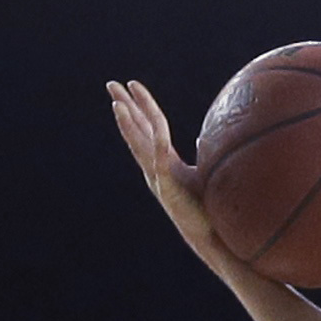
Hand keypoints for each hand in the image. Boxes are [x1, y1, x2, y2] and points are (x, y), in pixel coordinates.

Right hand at [106, 79, 229, 269]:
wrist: (209, 236)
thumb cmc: (207, 208)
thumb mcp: (202, 175)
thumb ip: (200, 156)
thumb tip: (203, 138)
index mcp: (163, 161)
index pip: (148, 127)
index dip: (140, 106)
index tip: (132, 85)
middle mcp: (155, 167)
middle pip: (136, 130)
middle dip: (124, 107)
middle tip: (111, 84)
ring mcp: (159, 177)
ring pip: (140, 144)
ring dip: (128, 123)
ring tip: (117, 103)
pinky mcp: (168, 187)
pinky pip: (161, 160)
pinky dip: (157, 143)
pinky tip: (155, 127)